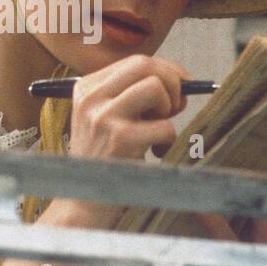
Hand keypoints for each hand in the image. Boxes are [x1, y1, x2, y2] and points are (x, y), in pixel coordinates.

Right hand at [67, 54, 193, 161]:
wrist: (84, 202)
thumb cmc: (105, 159)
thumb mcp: (106, 118)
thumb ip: (134, 95)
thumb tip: (179, 80)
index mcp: (86, 88)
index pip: (136, 62)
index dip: (167, 71)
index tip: (182, 84)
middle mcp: (91, 98)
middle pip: (145, 66)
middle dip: (172, 83)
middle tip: (175, 107)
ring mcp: (104, 117)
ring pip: (155, 87)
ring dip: (168, 109)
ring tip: (158, 130)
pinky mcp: (121, 139)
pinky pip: (165, 126)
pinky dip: (168, 140)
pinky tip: (154, 153)